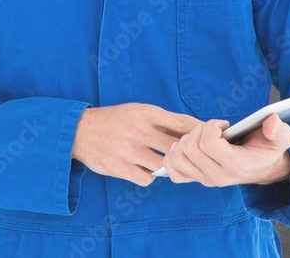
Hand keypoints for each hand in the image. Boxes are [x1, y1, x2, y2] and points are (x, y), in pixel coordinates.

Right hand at [71, 103, 199, 185]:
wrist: (81, 130)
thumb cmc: (116, 120)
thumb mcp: (139, 111)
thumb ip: (163, 121)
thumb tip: (192, 129)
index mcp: (147, 113)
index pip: (182, 122)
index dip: (198, 131)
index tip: (208, 137)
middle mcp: (139, 131)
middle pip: (176, 148)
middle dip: (185, 154)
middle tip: (189, 158)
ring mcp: (130, 150)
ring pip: (163, 166)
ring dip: (166, 168)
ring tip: (165, 165)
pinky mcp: (120, 167)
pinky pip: (146, 179)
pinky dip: (149, 177)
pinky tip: (145, 169)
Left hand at [161, 113, 289, 186]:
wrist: (263, 167)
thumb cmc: (268, 149)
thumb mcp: (281, 138)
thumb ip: (279, 130)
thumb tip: (272, 121)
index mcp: (236, 166)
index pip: (208, 144)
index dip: (212, 126)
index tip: (224, 124)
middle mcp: (218, 176)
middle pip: (190, 148)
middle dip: (198, 130)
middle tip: (212, 128)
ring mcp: (205, 179)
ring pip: (178, 158)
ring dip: (184, 140)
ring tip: (200, 136)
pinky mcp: (197, 179)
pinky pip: (173, 171)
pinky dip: (173, 156)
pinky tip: (185, 146)